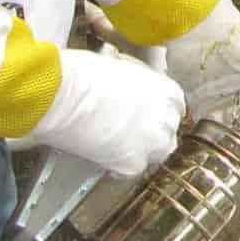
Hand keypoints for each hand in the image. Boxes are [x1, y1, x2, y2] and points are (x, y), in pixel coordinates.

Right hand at [31, 44, 188, 176]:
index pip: (176, 105)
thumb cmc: (82, 74)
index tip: (149, 115)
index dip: (160, 111)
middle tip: (131, 132)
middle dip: (153, 132)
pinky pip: (131, 171)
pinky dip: (119, 168)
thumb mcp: (119, 69)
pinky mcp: (132, 164)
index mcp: (165, 90)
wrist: (63, 96)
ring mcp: (152, 143)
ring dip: (142, 151)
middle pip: (169, 131)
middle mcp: (165, 117)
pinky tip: (104, 160)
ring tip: (119, 147)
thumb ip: (132, 84)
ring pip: (158, 154)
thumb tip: (124, 90)